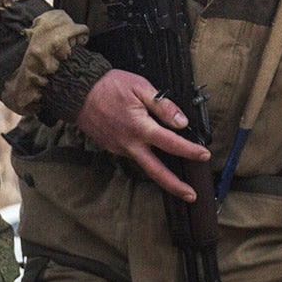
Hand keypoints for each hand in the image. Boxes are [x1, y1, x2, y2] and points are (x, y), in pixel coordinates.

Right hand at [75, 70, 210, 201]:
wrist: (78, 92)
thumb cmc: (108, 86)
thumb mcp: (140, 86)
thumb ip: (162, 105)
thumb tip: (181, 122)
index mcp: (140, 127)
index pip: (171, 143)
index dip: (190, 151)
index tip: (204, 156)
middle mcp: (130, 143)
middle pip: (156, 171)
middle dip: (175, 185)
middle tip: (191, 195)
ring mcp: (119, 148)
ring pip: (144, 164)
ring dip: (161, 174)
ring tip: (177, 180)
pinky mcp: (112, 148)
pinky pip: (133, 155)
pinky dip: (145, 157)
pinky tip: (152, 153)